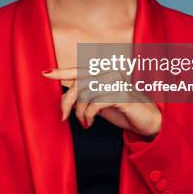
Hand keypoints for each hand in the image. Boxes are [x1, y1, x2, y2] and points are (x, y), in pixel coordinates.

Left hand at [42, 67, 161, 137]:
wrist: (147, 122)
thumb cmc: (122, 111)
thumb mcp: (98, 104)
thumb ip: (84, 98)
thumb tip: (65, 98)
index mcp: (103, 73)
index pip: (78, 71)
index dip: (62, 72)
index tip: (45, 74)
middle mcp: (109, 73)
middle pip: (79, 82)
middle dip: (67, 100)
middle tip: (62, 116)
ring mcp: (116, 82)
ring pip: (86, 92)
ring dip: (79, 111)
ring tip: (83, 122)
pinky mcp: (121, 94)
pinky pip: (96, 102)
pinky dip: (88, 115)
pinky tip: (89, 123)